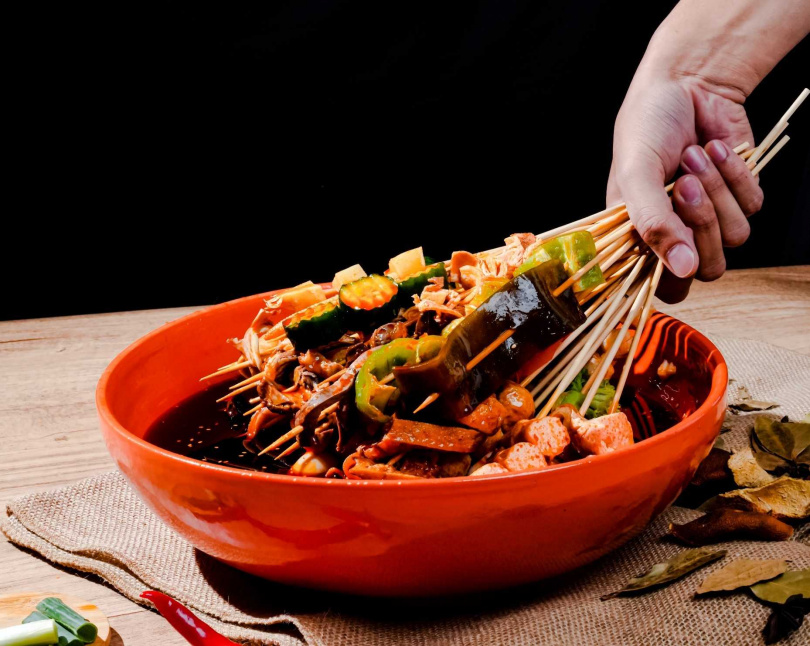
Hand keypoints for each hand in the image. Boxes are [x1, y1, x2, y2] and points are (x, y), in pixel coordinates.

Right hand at [607, 74, 763, 302]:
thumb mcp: (635, 174)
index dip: (672, 276)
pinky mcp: (741, 195)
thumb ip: (652, 223)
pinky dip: (736, 175)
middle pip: (707, 267)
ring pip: (735, 237)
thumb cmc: (647, 126)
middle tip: (682, 184)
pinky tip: (714, 149)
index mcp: (641, 237)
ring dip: (716, 192)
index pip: (663, 287)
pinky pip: (753, 205)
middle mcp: (678, 233)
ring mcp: (712, 216)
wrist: (688, 83)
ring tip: (694, 158)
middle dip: (699, 222)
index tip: (672, 248)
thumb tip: (681, 269)